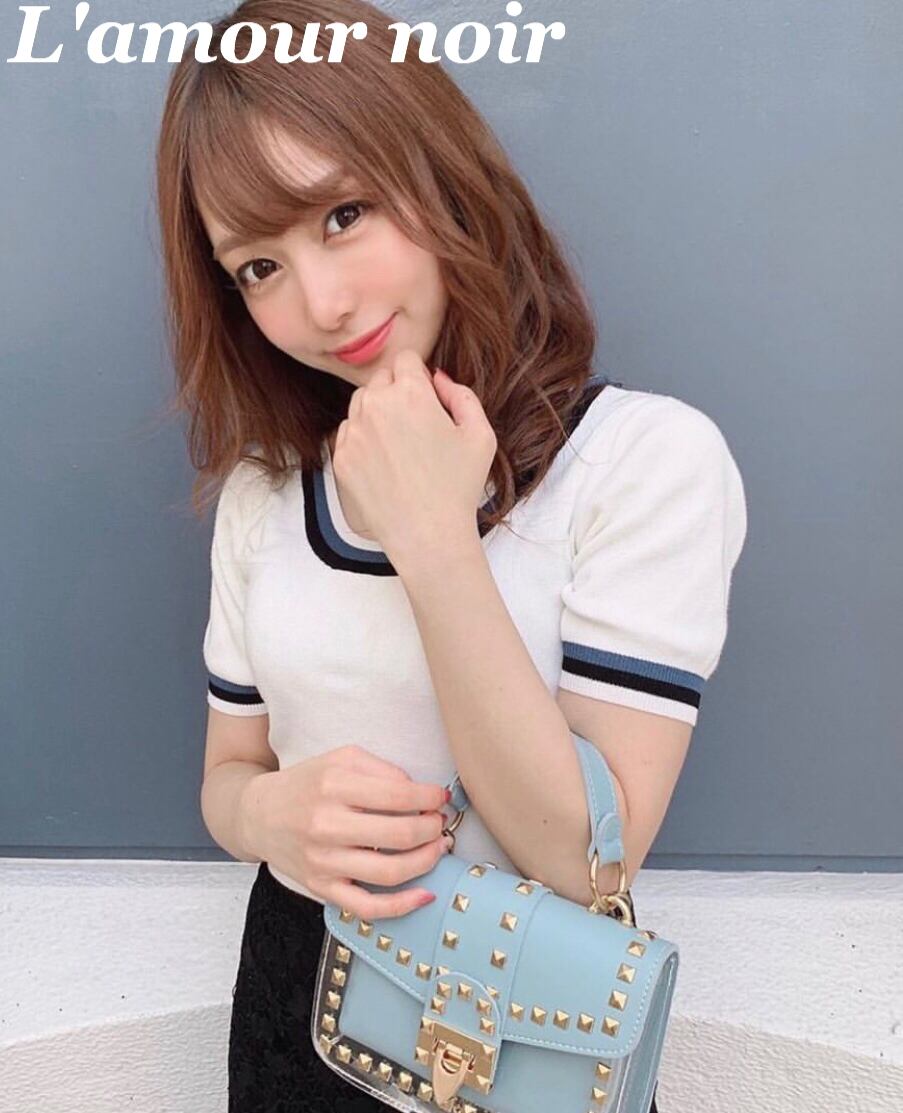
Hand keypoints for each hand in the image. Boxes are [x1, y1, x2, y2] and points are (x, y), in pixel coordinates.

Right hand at [239, 745, 453, 918]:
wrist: (259, 815)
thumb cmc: (307, 784)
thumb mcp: (341, 759)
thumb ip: (381, 769)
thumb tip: (419, 791)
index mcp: (334, 785)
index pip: (398, 794)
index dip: (429, 797)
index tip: (441, 798)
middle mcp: (327, 824)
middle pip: (400, 833)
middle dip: (432, 829)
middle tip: (440, 823)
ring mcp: (324, 861)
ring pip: (390, 872)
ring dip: (426, 860)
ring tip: (438, 848)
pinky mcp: (322, 888)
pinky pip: (367, 907)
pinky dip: (401, 906)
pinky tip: (425, 894)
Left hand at [332, 351, 496, 560]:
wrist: (428, 536)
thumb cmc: (458, 487)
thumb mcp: (481, 434)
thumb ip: (461, 394)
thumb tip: (437, 379)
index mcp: (411, 393)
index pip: (406, 359)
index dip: (419, 376)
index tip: (427, 398)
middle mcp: (376, 406)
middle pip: (380, 379)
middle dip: (397, 392)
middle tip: (417, 425)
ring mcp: (353, 433)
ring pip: (361, 404)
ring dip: (377, 413)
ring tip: (401, 446)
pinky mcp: (341, 458)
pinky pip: (348, 433)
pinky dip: (363, 440)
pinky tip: (386, 463)